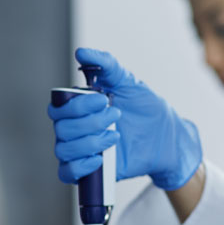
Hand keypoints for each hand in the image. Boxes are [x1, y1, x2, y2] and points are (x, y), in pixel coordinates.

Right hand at [48, 48, 201, 190]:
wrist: (166, 136)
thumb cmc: (144, 106)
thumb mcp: (127, 81)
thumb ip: (105, 64)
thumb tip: (81, 52)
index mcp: (78, 109)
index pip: (57, 109)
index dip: (76, 106)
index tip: (103, 99)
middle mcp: (74, 129)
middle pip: (61, 129)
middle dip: (89, 122)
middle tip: (116, 115)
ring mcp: (81, 150)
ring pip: (63, 150)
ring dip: (89, 142)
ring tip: (115, 135)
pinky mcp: (91, 171)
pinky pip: (67, 173)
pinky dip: (80, 166)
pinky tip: (100, 158)